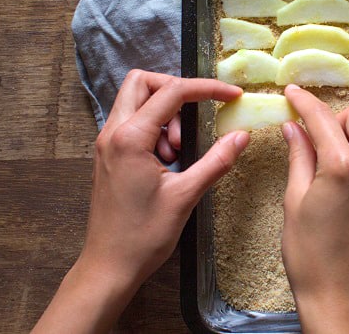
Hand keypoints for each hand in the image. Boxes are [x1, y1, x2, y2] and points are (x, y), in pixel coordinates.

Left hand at [33, 70, 249, 332]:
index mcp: (130, 138)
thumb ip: (216, 161)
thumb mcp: (186, 196)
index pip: (171, 92)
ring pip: (136, 101)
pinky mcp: (110, 155)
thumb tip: (241, 136)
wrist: (109, 266)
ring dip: (166, 114)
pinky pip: (133, 123)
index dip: (206, 88)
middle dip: (175, 89)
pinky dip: (156, 130)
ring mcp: (107, 143)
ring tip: (182, 151)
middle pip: (142, 82)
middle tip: (197, 115)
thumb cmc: (143, 235)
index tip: (231, 95)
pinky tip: (170, 161)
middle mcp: (112, 133)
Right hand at [280, 85, 348, 333]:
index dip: (305, 101)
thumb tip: (293, 127)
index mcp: (344, 166)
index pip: (323, 117)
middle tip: (314, 137)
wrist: (342, 295)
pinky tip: (347, 174)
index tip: (293, 93)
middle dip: (336, 117)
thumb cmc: (310, 254)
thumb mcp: (294, 201)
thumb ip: (299, 156)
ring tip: (330, 157)